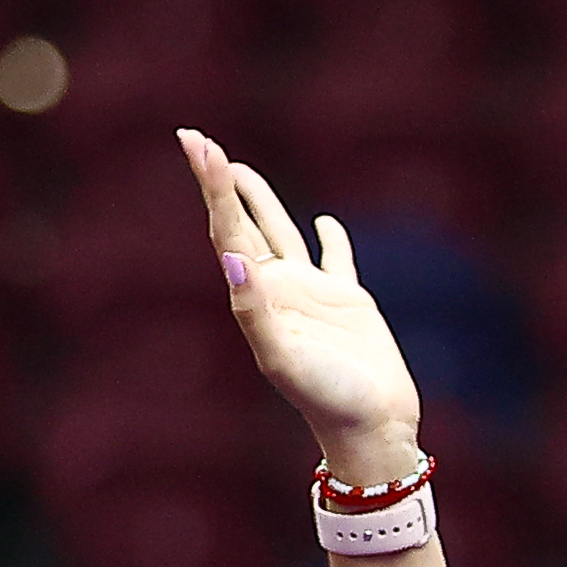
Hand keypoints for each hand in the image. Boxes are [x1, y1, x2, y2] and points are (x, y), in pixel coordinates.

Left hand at [179, 128, 422, 481]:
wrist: (369, 426)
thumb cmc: (325, 397)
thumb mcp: (283, 357)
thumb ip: (254, 311)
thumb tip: (231, 259)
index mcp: (257, 297)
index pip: (227, 231)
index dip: (212, 187)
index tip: (199, 144)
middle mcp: (278, 290)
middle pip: (241, 224)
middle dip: (220, 183)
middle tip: (198, 140)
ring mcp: (312, 296)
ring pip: (279, 234)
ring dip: (257, 200)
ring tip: (237, 168)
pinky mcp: (348, 305)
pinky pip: (336, 262)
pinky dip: (331, 239)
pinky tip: (326, 222)